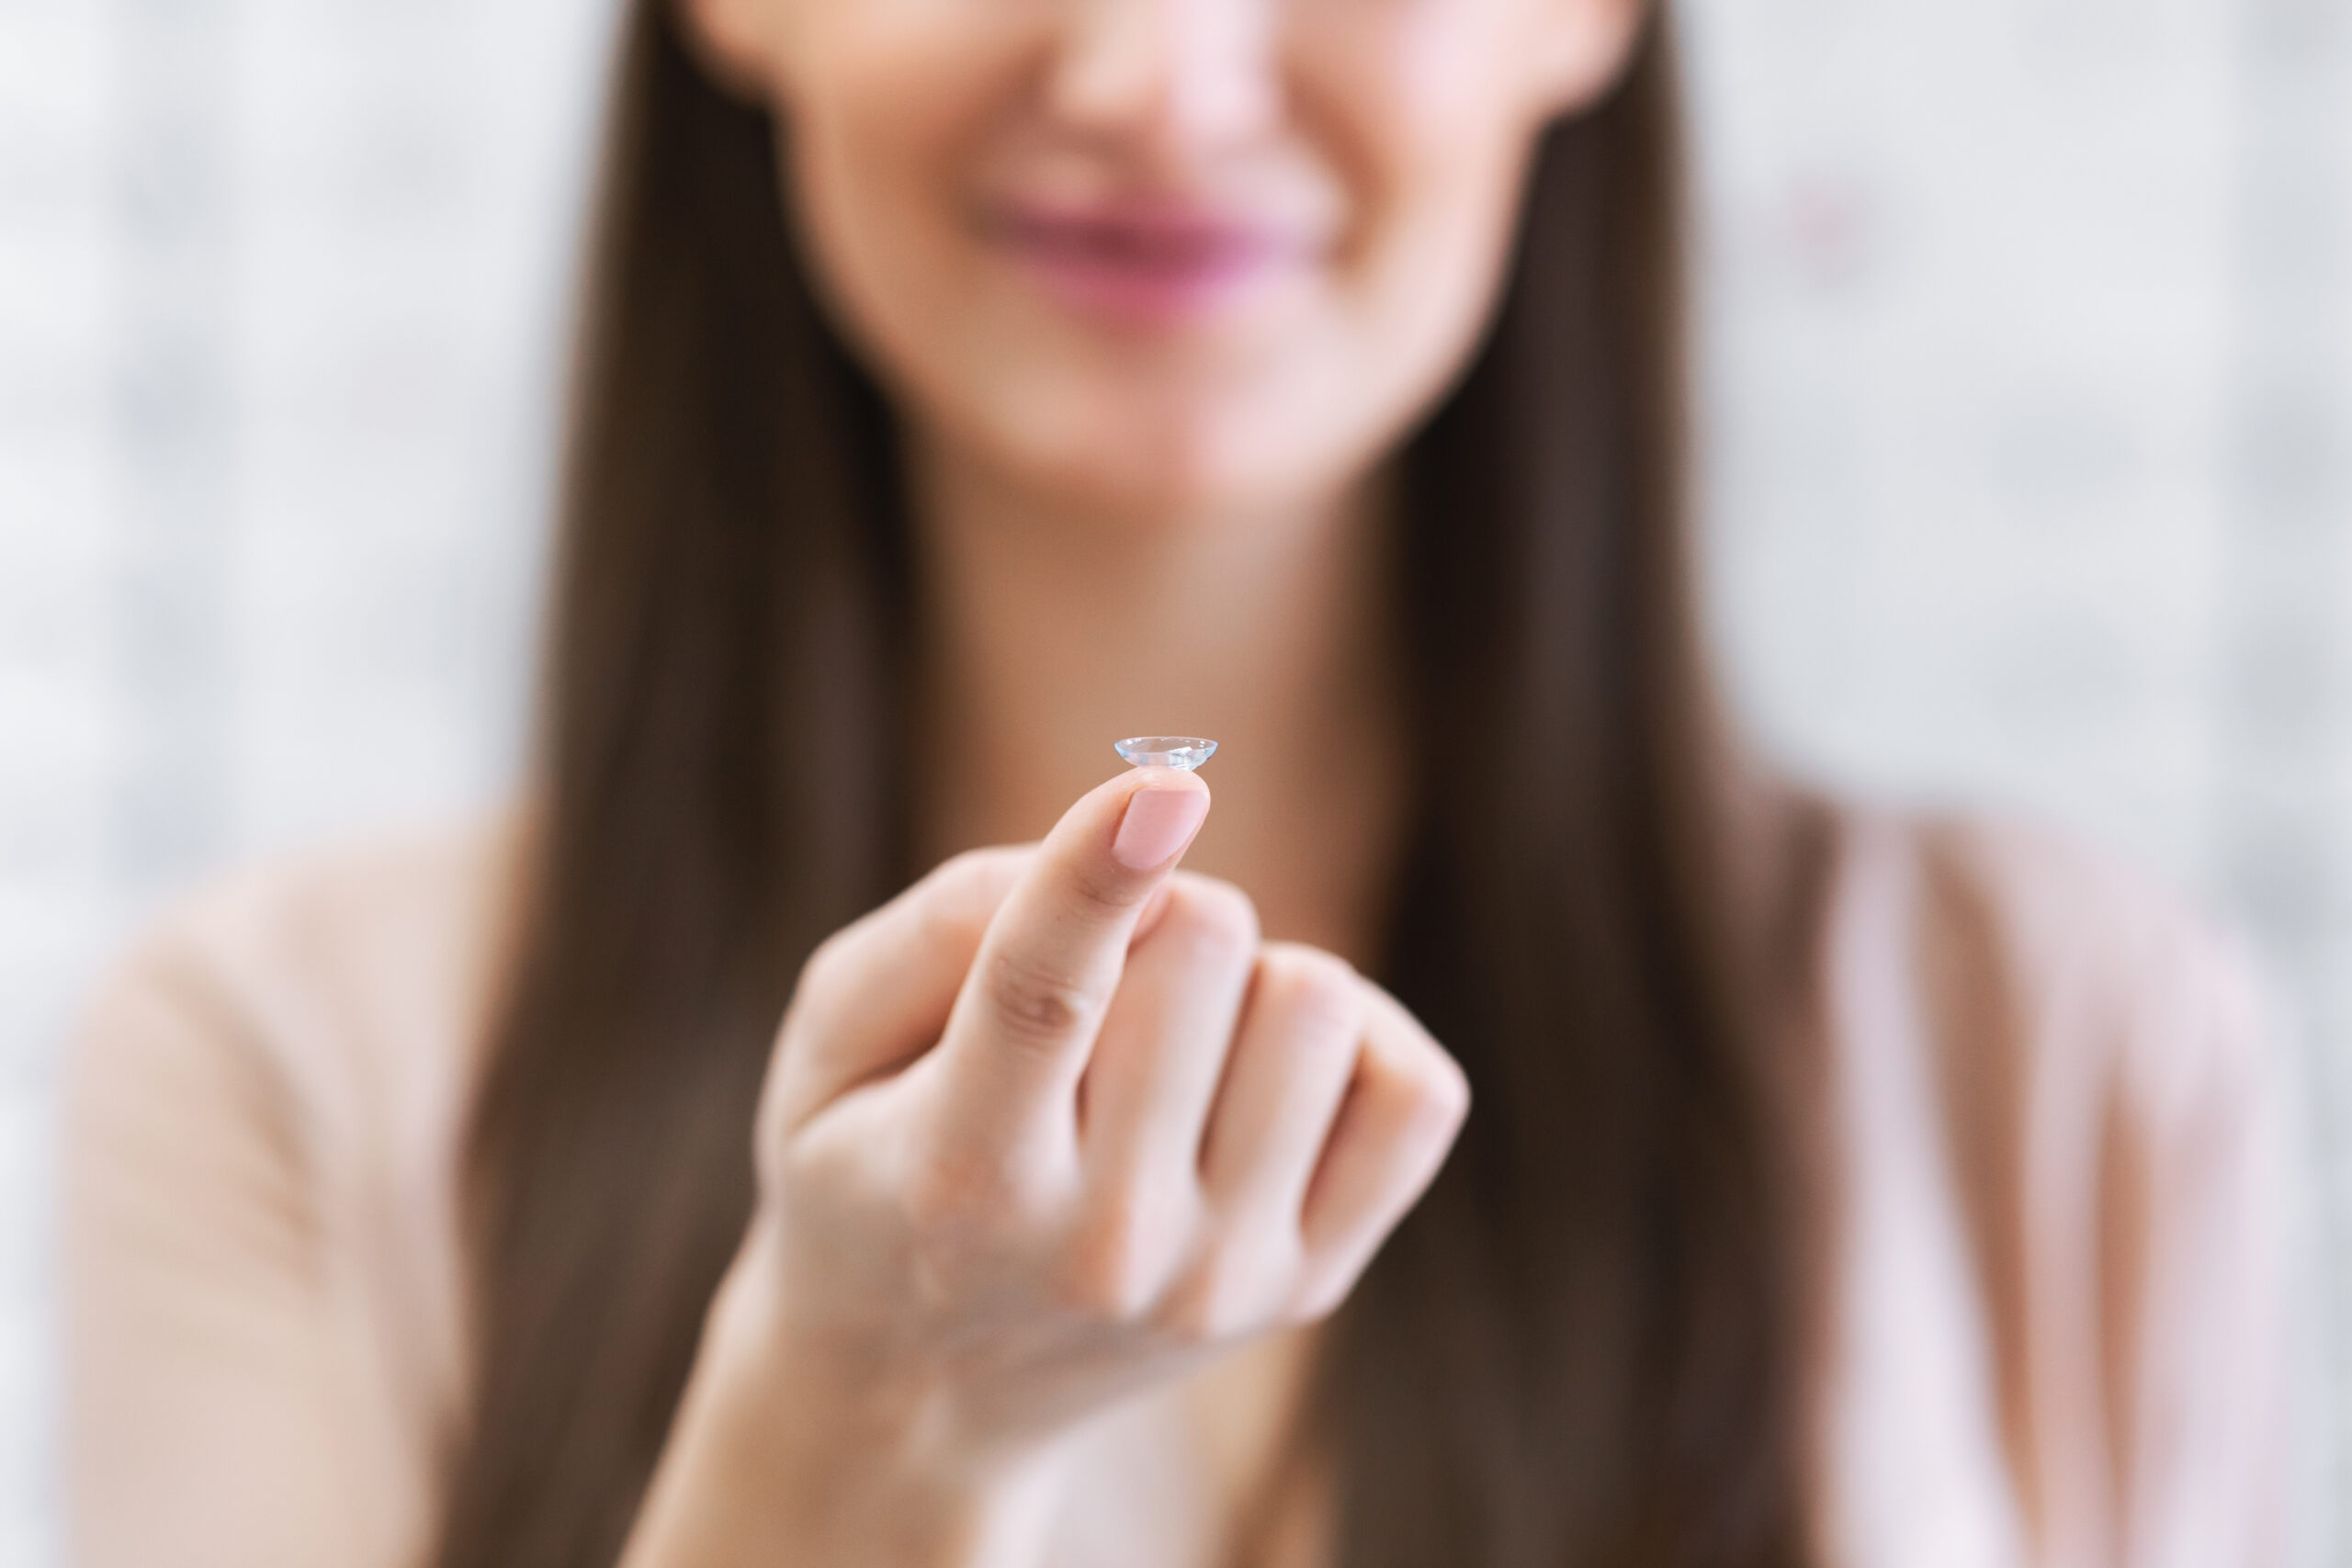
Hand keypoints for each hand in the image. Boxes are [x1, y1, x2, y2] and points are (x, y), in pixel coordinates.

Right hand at [625, 767, 1466, 1566]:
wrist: (921, 1389)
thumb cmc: (868, 1165)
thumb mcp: (830, 1045)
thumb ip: (949, 924)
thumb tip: (1135, 839)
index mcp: (960, 1175)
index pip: (1042, 1000)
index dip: (1101, 875)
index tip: (1164, 786)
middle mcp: (1103, 1243)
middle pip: (1206, 942)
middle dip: (1157, 912)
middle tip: (1098, 992)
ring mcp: (1222, 1279)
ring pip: (1319, 999)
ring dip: (1247, 983)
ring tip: (1167, 1054)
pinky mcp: (1311, 1286)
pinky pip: (1416, 1091)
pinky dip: (1350, 1048)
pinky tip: (1257, 1085)